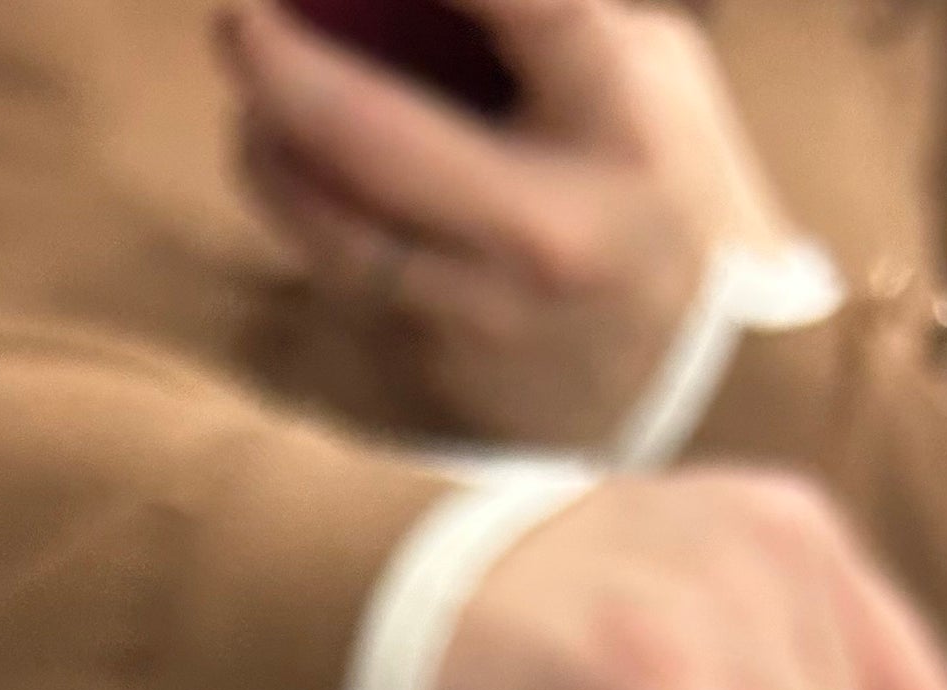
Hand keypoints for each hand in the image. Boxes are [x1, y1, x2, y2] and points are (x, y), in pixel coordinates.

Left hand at [221, 0, 797, 446]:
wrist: (706, 393)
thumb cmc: (670, 203)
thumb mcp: (650, 82)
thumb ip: (558, 19)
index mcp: (621, 127)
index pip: (531, 9)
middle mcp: (551, 228)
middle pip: (379, 139)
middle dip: (287, 72)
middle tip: (239, 25)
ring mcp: (491, 312)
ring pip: (338, 230)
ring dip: (272, 157)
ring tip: (252, 104)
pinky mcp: (447, 371)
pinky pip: (351, 282)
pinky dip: (309, 217)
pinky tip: (286, 171)